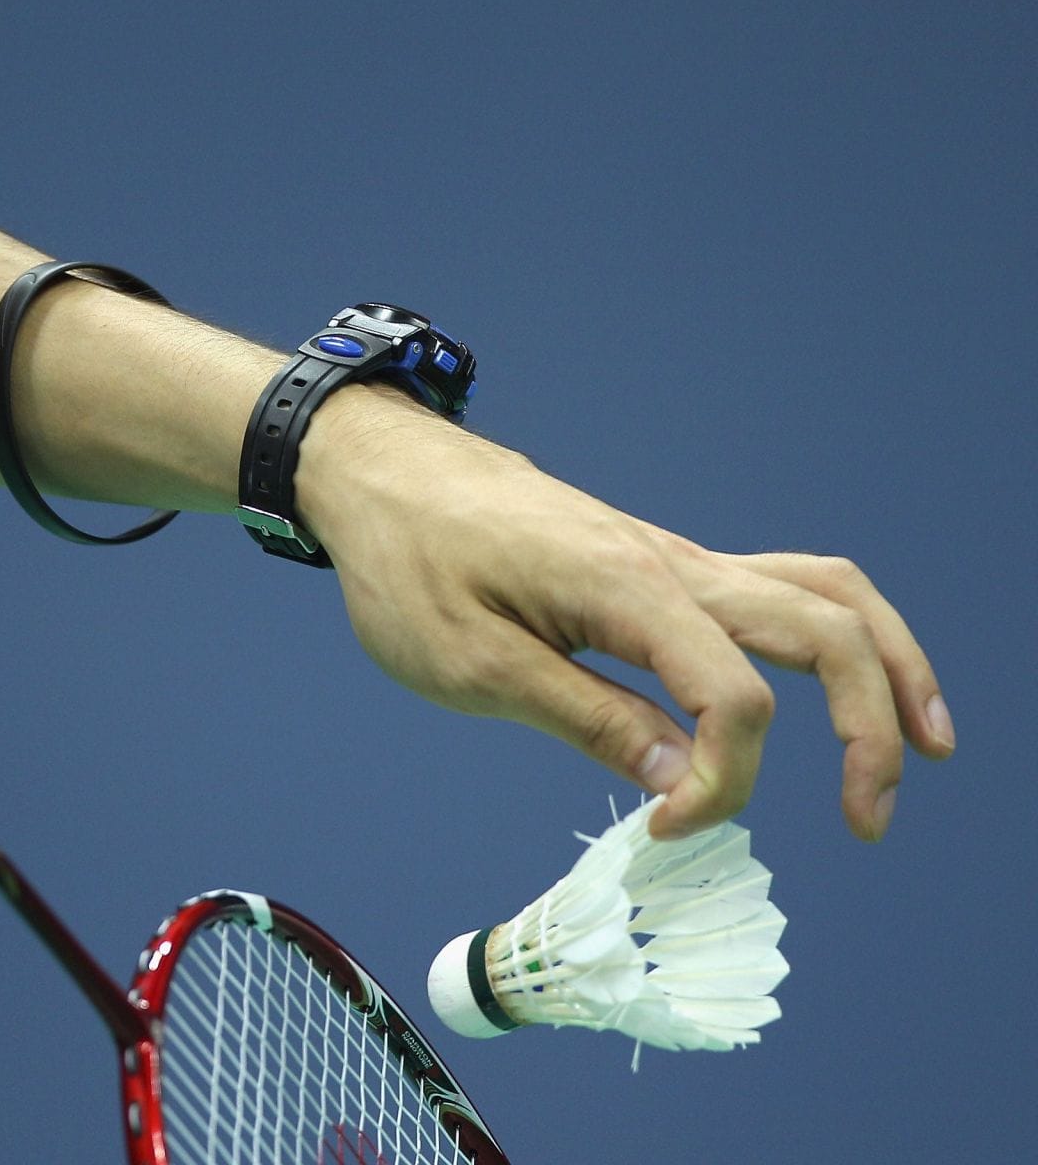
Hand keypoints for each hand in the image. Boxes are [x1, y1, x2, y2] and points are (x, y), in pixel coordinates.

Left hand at [295, 384, 952, 841]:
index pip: (735, 701)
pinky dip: (827, 639)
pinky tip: (832, 688)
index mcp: (627, 589)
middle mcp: (673, 564)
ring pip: (822, 593)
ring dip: (884, 666)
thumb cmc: (408, 563)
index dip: (723, 782)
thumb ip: (586, 719)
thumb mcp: (472, 664)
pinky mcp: (657, 565)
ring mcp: (673, 558)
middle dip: (870, 727)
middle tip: (869, 821)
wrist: (381, 472)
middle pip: (825, 631)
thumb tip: (685, 781)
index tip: (661, 829)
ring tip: (920, 747)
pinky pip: (776, 589)